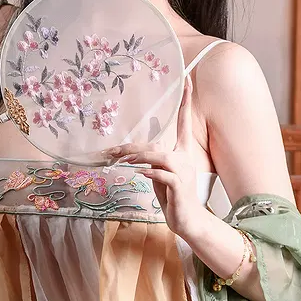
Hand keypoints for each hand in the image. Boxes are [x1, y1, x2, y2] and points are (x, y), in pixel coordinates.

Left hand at [104, 75, 206, 239]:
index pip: (184, 122)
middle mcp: (185, 158)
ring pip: (159, 157)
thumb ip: (152, 160)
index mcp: (183, 152)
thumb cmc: (173, 197)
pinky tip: (141, 174)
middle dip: (132, 147)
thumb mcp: (160, 175)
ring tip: (122, 162)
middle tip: (112, 152)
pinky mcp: (180, 186)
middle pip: (157, 143)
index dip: (185, 101)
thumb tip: (135, 152)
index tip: (186, 80)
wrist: (188, 220)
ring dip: (138, 159)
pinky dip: (151, 173)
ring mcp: (183, 172)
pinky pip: (163, 175)